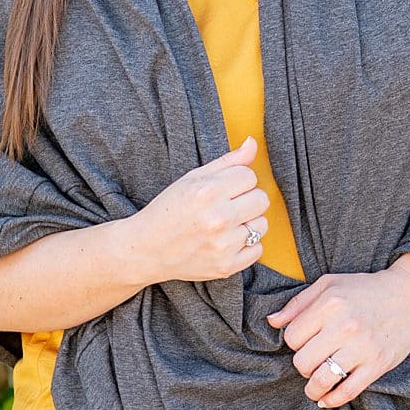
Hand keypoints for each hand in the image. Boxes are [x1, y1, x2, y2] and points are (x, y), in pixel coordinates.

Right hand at [134, 135, 269, 284]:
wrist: (147, 250)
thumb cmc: (168, 210)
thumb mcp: (192, 179)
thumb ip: (227, 161)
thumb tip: (252, 142)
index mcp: (207, 191)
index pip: (250, 176)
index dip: (237, 181)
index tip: (223, 189)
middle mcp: (218, 218)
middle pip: (261, 199)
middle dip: (247, 200)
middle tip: (226, 206)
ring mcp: (223, 245)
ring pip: (262, 224)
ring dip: (248, 223)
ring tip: (225, 225)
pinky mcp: (227, 266)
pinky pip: (257, 250)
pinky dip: (246, 246)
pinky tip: (226, 241)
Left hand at [264, 255, 409, 409]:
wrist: (409, 295)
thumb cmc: (364, 289)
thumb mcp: (329, 284)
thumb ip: (298, 303)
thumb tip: (272, 322)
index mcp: (330, 303)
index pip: (292, 337)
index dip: (294, 342)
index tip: (305, 341)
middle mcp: (345, 325)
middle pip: (303, 361)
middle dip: (303, 364)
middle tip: (311, 360)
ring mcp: (362, 347)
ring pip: (322, 380)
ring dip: (313, 387)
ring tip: (314, 384)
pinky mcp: (378, 364)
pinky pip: (347, 391)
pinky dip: (331, 400)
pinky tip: (326, 398)